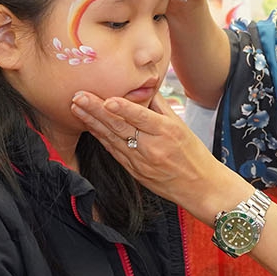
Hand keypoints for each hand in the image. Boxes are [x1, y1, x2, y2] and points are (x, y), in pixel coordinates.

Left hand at [70, 91, 251, 223]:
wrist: (200, 187)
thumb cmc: (193, 154)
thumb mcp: (182, 126)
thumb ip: (160, 106)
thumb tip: (144, 87)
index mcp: (166, 132)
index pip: (141, 117)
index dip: (123, 108)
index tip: (107, 99)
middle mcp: (152, 147)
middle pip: (120, 126)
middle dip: (96, 110)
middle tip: (78, 96)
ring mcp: (140, 162)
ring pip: (112, 138)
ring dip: (92, 122)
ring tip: (76, 107)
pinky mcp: (134, 171)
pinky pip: (114, 151)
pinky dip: (100, 137)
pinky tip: (89, 126)